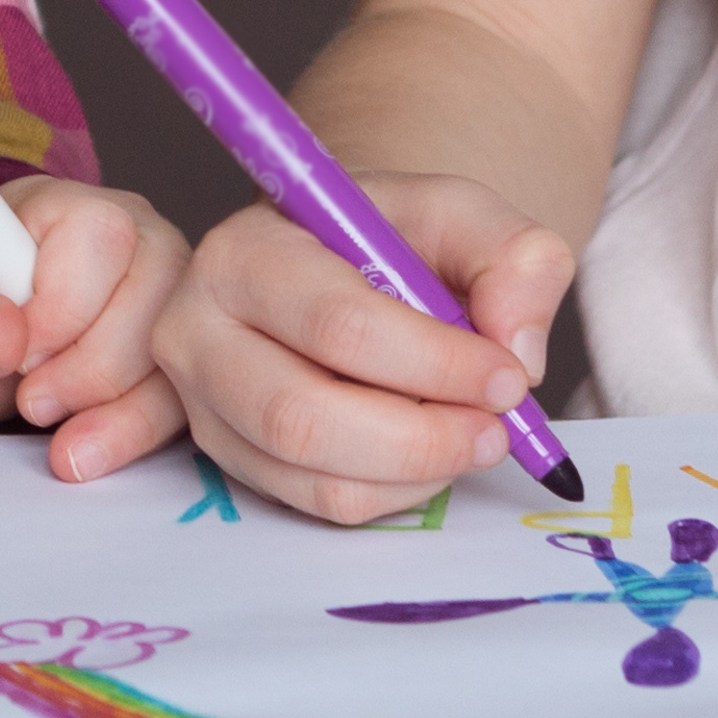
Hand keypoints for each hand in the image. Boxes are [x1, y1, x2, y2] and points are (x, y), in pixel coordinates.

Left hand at [0, 176, 193, 479]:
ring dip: (118, 402)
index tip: (17, 356)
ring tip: (55, 435)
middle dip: (94, 361)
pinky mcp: (172, 346)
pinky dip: (138, 428)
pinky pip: (185, 386)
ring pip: (177, 335)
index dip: (64, 303)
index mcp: (51, 208)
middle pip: (155, 279)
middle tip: (30, 399)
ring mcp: (157, 287)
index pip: (97, 230)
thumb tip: (2, 329)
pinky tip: (88, 451)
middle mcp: (121, 233)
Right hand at [150, 175, 568, 526]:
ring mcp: (206, 404)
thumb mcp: (460, 215)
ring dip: (414, 471)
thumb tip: (517, 349)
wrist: (348, 265)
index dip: (434, 362)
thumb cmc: (391, 238)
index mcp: (245, 251)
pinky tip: (432, 453)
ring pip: (311, 471)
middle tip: (497, 430)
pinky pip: (318, 502)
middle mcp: (200, 330)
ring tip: (476, 438)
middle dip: (422, 436)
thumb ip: (514, 257)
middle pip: (302, 415)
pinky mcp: (230, 457)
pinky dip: (394, 492)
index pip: (335, 323)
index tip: (508, 377)